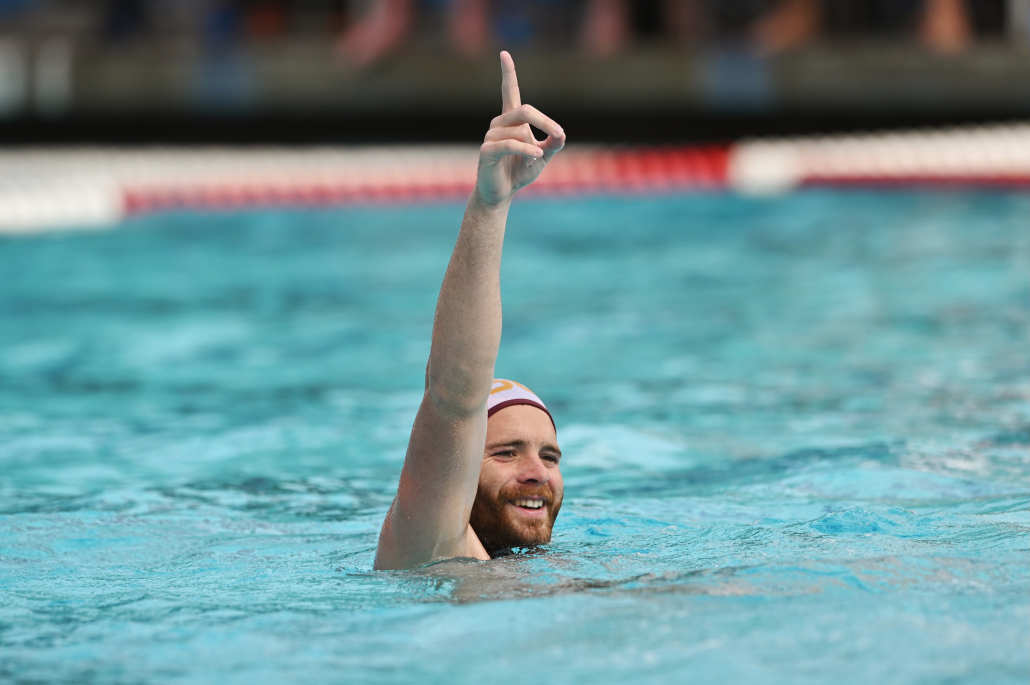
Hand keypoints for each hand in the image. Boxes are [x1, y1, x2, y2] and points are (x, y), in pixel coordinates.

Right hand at [473, 51, 565, 206]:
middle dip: (545, 121)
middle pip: (524, 110)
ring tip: (537, 158)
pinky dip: (526, 150)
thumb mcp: (543, 157)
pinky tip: (537, 156)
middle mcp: (499, 124)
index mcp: (511, 121)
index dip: (508, 73)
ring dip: (534, 146)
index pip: (510, 92)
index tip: (504, 54)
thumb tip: (563, 134)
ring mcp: (491, 136)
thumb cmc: (520, 172)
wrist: (501, 193)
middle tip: (559, 135)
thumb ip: (553, 144)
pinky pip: (509, 144)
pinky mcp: (486, 151)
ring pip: (519, 130)